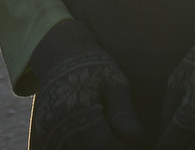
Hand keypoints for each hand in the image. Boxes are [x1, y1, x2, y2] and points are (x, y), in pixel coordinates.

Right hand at [30, 19, 146, 149]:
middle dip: (116, 149)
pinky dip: (85, 147)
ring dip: (101, 149)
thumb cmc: (91, 63)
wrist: (59, 53)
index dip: (128, 148)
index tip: (146, 144)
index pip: (106, 145)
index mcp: (76, 112)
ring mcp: (50, 133)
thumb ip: (123, 110)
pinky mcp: (48, 135)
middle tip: (135, 143)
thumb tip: (138, 137)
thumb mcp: (112, 79)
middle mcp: (58, 127)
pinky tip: (101, 140)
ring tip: (120, 140)